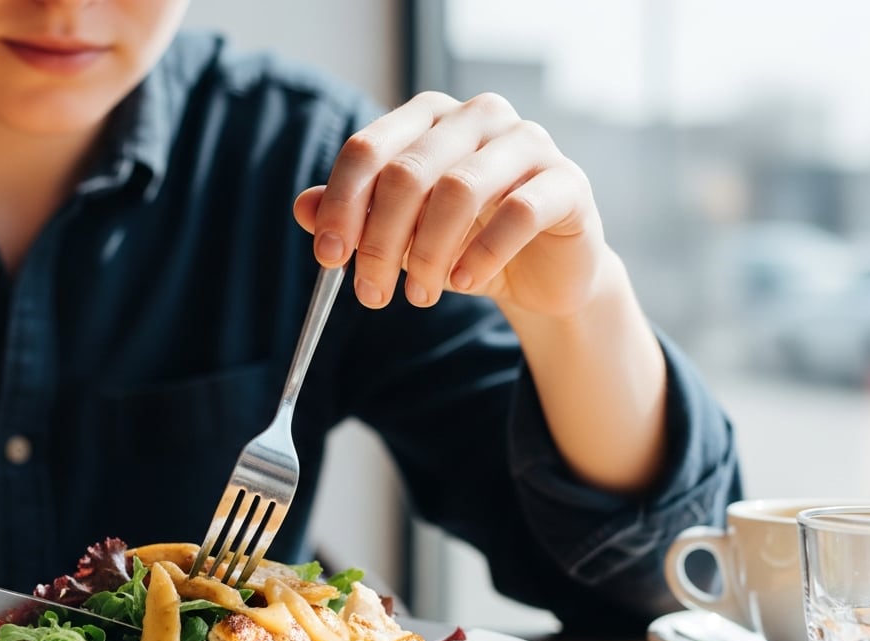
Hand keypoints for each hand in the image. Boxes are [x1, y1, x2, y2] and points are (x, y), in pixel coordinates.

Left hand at [293, 91, 612, 315]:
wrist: (542, 274)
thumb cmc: (465, 243)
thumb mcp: (401, 234)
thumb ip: (355, 215)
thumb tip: (302, 207)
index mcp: (429, 117)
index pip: (368, 149)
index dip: (341, 205)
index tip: (327, 257)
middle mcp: (478, 116)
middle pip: (408, 172)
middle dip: (380, 241)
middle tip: (369, 294)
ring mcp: (528, 142)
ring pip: (458, 190)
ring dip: (427, 254)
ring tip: (418, 295)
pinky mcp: (567, 181)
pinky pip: (517, 214)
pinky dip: (481, 255)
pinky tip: (463, 282)